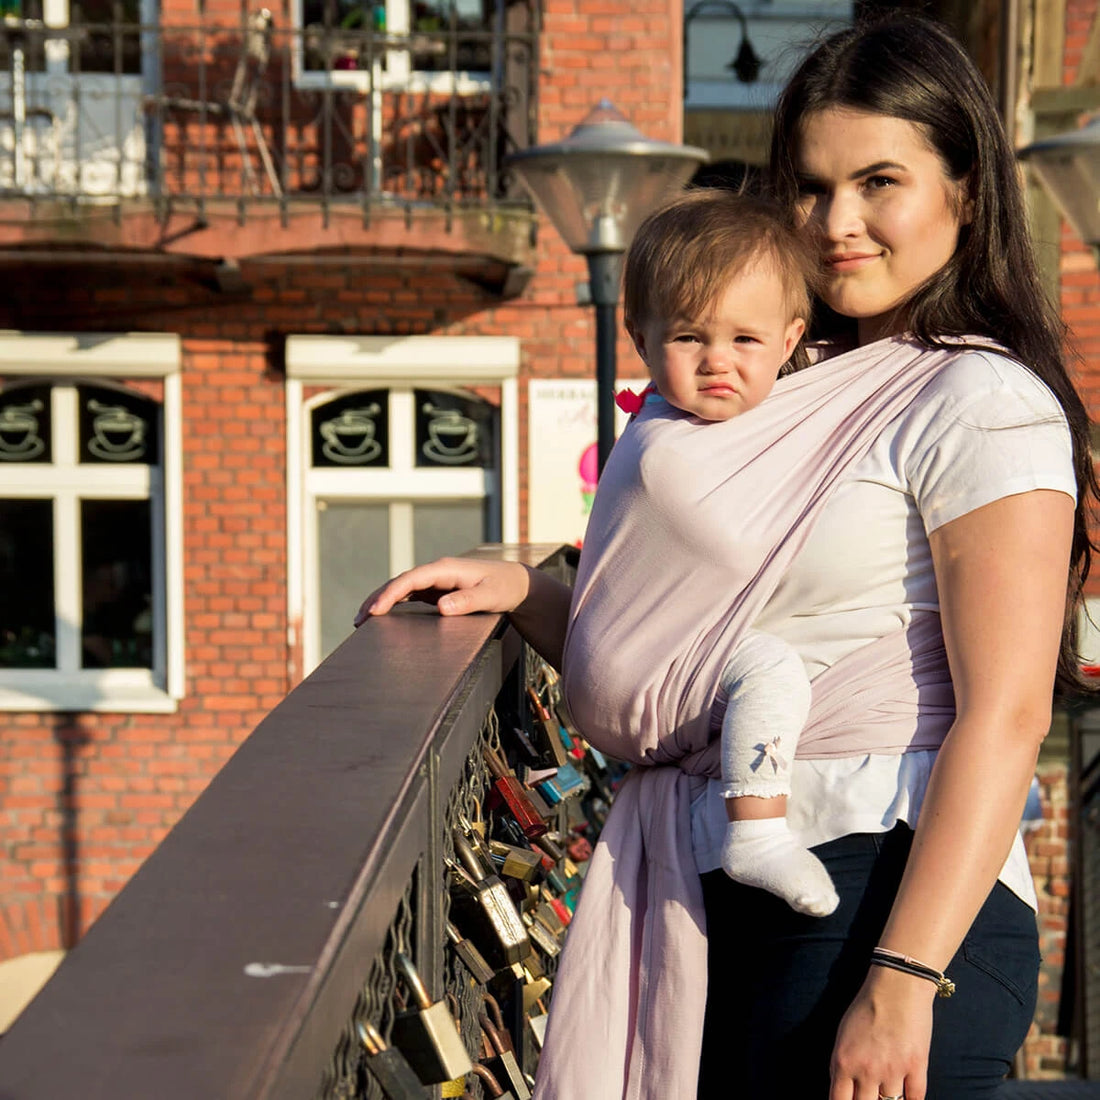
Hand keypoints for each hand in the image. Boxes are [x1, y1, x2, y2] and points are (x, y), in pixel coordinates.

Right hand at [353, 557, 531, 624]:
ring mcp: (434, 581)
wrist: (514, 583)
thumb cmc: (504, 587)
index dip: (391, 594)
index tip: (376, 611)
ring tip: (361, 621)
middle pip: (399, 583)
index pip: (410, 580)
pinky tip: (380, 618)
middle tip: (359, 620)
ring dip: (380, 603)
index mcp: (445, 569)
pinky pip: (408, 596)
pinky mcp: (435, 591)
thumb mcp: (490, 596)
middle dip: (377, 599)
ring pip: (400, 589)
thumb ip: (468, 601)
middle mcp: (436, 572)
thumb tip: (442, 607)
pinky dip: (392, 605)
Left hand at [829, 967, 934, 1099]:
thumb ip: (841, 1066)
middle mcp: (867, 1070)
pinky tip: (907, 1097)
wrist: (896, 985)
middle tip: (871, 1097)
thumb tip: (842, 1092)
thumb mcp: (843, 1036)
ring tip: (887, 1092)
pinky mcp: (917, 1067)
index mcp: (843, 1062)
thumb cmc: (866, 1007)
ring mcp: (893, 1070)